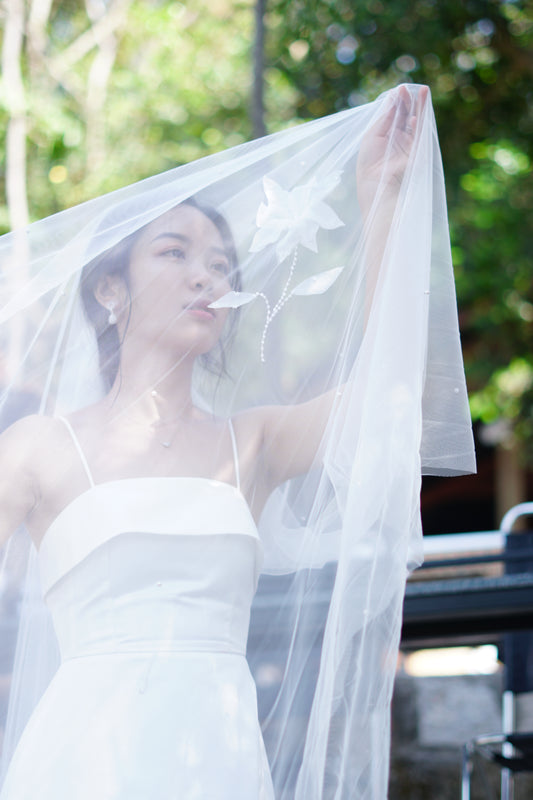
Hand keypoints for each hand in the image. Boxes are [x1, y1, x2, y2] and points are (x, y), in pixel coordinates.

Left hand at [356, 84, 428, 216]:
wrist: (377, 187)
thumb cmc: (369, 165)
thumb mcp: (371, 137)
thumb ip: (384, 119)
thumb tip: (394, 101)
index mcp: (385, 139)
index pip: (393, 117)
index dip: (396, 104)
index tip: (397, 91)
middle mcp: (398, 142)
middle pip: (405, 117)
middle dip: (406, 102)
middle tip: (405, 89)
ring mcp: (409, 146)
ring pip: (416, 122)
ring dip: (419, 106)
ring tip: (421, 90)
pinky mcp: (418, 152)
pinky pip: (421, 132)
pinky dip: (421, 118)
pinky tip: (419, 107)